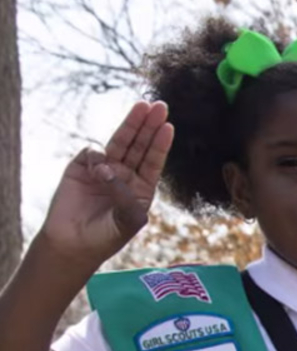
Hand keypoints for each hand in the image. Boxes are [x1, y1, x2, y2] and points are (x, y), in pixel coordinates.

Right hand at [39, 101, 172, 268]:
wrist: (74, 244)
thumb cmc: (107, 236)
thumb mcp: (128, 220)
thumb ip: (125, 196)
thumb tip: (109, 169)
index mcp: (141, 187)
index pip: (154, 161)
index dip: (161, 144)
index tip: (168, 127)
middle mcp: (125, 175)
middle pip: (140, 145)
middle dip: (149, 125)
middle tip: (159, 105)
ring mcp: (103, 169)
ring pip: (119, 142)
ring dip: (131, 125)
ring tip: (141, 107)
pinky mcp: (81, 168)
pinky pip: (92, 153)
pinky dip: (97, 156)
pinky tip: (99, 169)